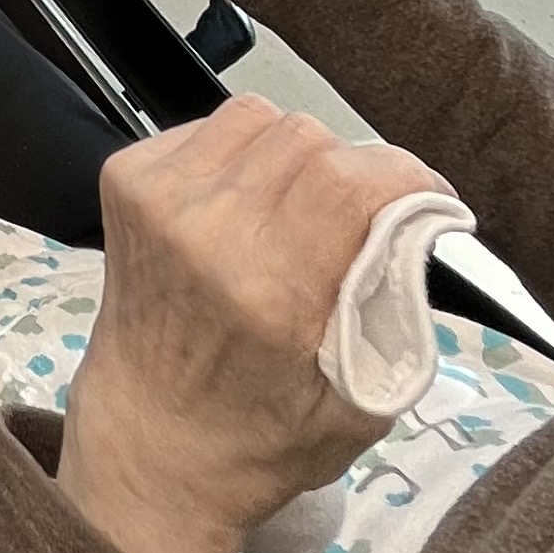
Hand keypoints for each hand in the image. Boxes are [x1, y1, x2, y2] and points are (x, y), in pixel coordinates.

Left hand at [59, 95, 444, 552]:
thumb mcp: (361, 403)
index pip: (348, 180)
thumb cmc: (262, 435)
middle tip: (367, 210)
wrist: (150, 436)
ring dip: (297, 152)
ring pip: (257, 116)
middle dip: (355, 168)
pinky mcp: (124, 177)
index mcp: (267, 291)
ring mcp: (155, 197)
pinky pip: (208, 128)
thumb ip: (392, 307)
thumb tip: (413, 220)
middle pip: (307, 138)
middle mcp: (204, 231)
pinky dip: (243, 152)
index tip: (428, 197)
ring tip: (306, 203)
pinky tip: (249, 202)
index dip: (403, 174)